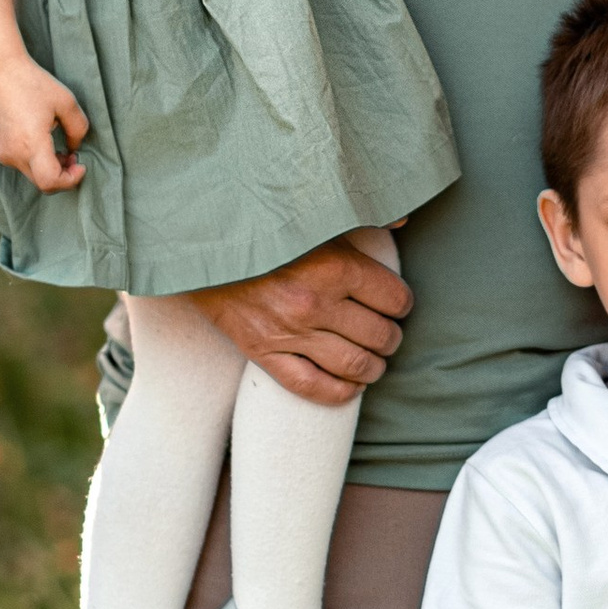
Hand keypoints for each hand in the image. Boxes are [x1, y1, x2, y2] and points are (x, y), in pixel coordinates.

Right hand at [0, 52, 91, 193]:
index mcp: (31, 143)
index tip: (80, 165)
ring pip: (31, 173)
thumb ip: (78, 130)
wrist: (0, 70)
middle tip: (73, 157)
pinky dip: (34, 160)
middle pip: (42, 182)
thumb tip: (74, 149)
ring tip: (59, 148)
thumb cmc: (34, 83)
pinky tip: (41, 141)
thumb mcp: (67, 103)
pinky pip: (19, 163)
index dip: (69, 180)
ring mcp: (1, 151)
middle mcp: (13, 153)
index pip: (49, 182)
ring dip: (48, 167)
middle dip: (62, 174)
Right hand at [192, 233, 412, 404]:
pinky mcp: (264, 353)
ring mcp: (290, 333)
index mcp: (335, 266)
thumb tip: (403, 218)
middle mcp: (316, 303)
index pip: (395, 299)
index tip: (396, 304)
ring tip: (373, 360)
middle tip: (386, 333)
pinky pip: (313, 387)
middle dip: (391, 338)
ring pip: (355, 365)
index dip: (402, 304)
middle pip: (380, 336)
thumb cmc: (268, 230)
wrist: (204, 247)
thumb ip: (363, 216)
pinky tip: (350, 385)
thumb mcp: (317, 216)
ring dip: (374, 368)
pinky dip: (340, 392)